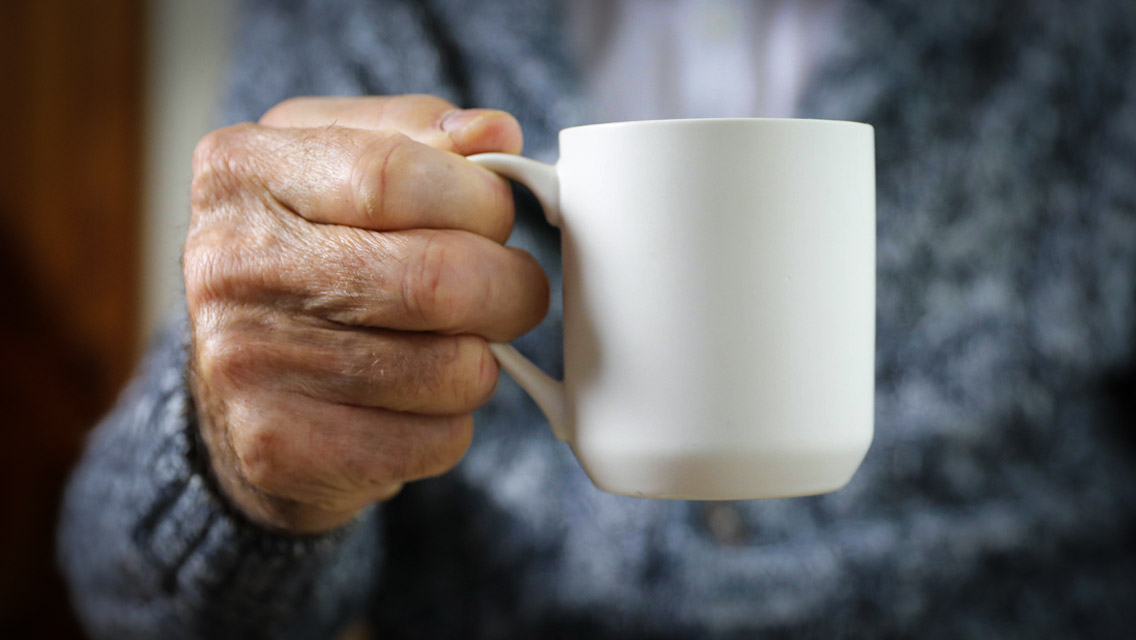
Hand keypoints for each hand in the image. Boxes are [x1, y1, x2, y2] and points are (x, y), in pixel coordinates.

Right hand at [184, 95, 547, 533]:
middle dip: (510, 288)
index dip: (477, 200)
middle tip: (514, 290)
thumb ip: (421, 135)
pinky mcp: (280, 448)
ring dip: (481, 361)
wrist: (238, 388)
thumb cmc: (310, 259)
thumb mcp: (341, 167)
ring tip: (450, 345)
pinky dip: (451, 423)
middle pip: (435, 278)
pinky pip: (434, 439)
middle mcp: (232, 265)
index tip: (498, 216)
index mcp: (244, 171)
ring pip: (450, 367)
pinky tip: (414, 403)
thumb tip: (495, 134)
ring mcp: (247, 364)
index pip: (392, 174)